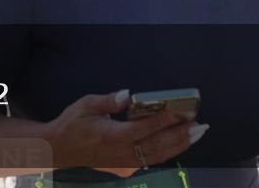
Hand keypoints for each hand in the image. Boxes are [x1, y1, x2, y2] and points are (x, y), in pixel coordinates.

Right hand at [44, 90, 199, 176]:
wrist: (59, 150)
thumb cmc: (72, 124)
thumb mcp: (86, 105)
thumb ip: (109, 101)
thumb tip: (128, 94)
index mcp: (111, 135)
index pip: (142, 129)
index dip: (161, 121)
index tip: (177, 113)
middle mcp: (122, 151)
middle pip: (157, 145)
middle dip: (180, 135)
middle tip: (199, 125)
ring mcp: (125, 161)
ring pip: (158, 155)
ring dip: (179, 144)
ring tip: (197, 134)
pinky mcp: (126, 165)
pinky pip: (151, 159)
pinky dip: (168, 151)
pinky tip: (179, 144)